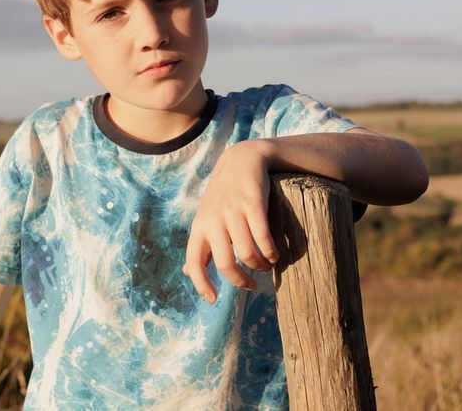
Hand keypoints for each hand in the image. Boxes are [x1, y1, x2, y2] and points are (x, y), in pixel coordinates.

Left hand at [182, 140, 278, 303]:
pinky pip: (262, 236)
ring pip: (246, 252)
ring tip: (266, 266)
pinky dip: (270, 251)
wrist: (242, 160)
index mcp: (200, 227)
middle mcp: (214, 220)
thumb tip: (186, 272)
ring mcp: (233, 211)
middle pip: (225, 263)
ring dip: (259, 266)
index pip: (194, 261)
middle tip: (251, 285)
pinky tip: (274, 254)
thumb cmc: (223, 197)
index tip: (213, 300)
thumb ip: (200, 246)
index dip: (202, 283)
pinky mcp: (253, 203)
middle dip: (240, 280)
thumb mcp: (206, 219)